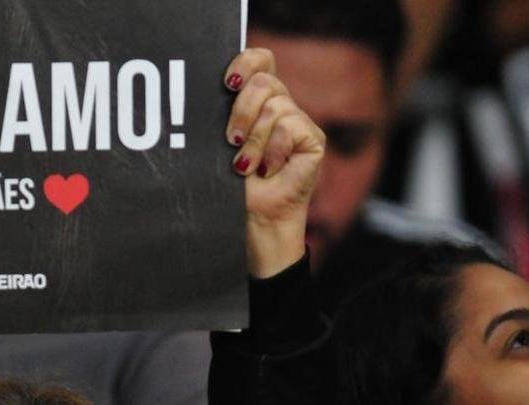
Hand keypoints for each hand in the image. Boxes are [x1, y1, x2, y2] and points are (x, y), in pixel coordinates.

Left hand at [223, 48, 324, 278]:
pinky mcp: (314, 140)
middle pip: (265, 81)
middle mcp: (281, 107)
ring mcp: (299, 123)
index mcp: (258, 103)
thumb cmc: (232, 188)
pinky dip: (273, 151)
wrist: (253, 221)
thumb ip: (224, 116)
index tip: (226, 83)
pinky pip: (290, 128)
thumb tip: (215, 92)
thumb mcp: (221, 146)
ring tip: (245, 166)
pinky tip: (269, 170)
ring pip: (275, 107)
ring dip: (253, 141)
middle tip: (230, 140)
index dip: (246, 62)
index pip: (261, 60)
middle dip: (241, 110)